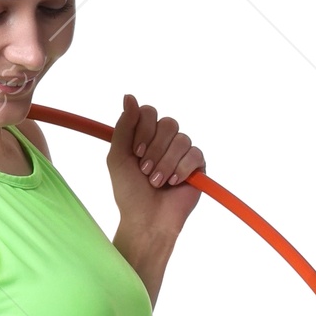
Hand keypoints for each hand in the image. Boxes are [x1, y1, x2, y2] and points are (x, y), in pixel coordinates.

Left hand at [107, 94, 205, 248]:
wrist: (146, 220)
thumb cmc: (130, 193)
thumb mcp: (118, 157)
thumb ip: (123, 126)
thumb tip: (129, 96)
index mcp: (145, 136)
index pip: (149, 112)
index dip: (143, 129)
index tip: (136, 151)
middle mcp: (164, 141)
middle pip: (168, 123)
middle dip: (154, 149)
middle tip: (145, 170)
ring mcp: (182, 153)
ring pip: (181, 139)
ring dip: (165, 163)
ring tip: (156, 182)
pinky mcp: (197, 166)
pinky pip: (195, 154)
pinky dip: (181, 169)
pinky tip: (173, 183)